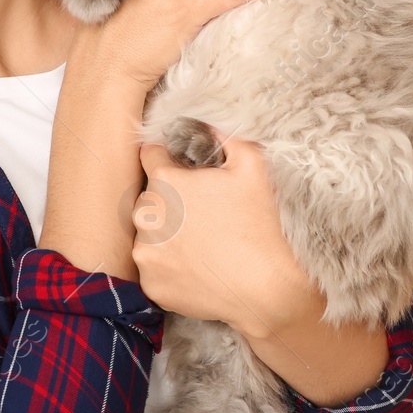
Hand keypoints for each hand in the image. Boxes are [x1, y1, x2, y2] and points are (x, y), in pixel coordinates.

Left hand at [130, 132, 317, 336]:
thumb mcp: (252, 166)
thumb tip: (209, 124)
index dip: (168, 157)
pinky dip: (170, 266)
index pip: (149, 155)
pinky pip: (154, 267)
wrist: (266, 288)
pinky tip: (198, 266)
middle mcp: (146, 216)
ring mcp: (146, 253)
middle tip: (201, 212)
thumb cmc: (260, 224)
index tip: (183, 167)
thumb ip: (225, 137)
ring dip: (166, 233)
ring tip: (201, 242)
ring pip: (148, 233)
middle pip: (148, 196)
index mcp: (165, 182)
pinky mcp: (150, 284)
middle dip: (169, 199)